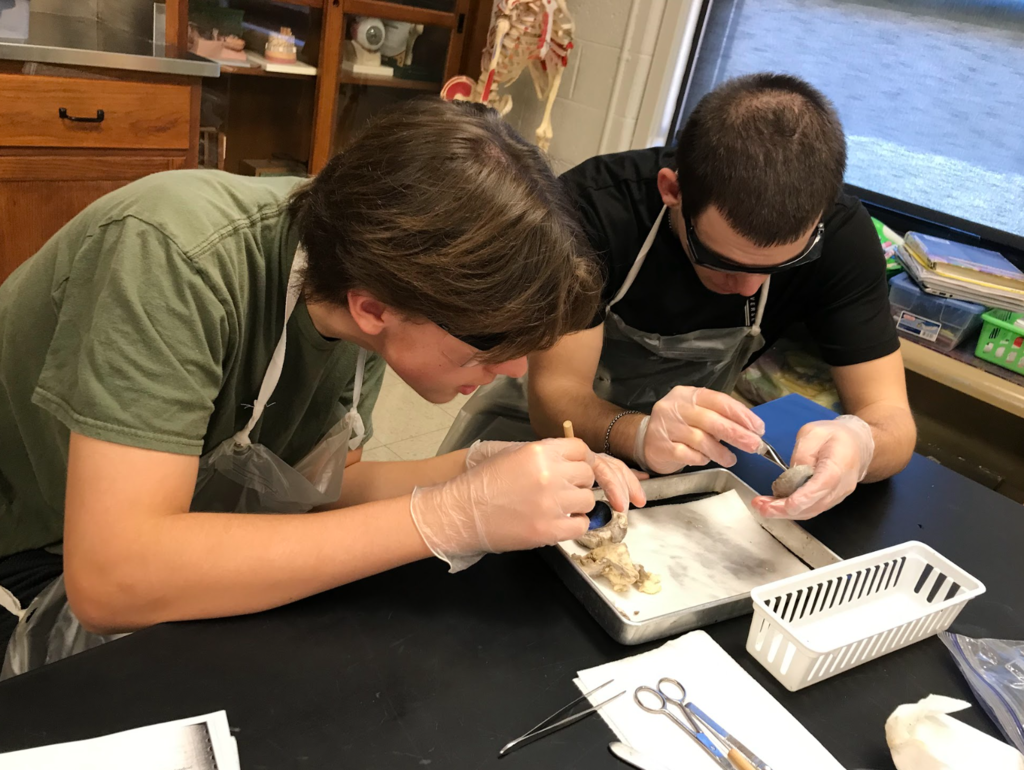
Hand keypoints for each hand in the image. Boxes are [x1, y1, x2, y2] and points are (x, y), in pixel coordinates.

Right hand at [413, 438, 598, 571]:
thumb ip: (545, 455)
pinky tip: (559, 523)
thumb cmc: (483, 483)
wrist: (462, 513)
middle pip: (587, 475)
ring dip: (577, 505)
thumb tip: (571, 461)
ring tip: (559, 508)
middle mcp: (549, 474)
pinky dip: (574, 525)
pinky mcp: (549, 530)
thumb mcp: (513, 455)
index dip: (581, 460)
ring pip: (588, 501)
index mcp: (539, 452)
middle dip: (578, 483)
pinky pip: (582, 525)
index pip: (581, 449)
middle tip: (563, 491)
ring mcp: (551, 503)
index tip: (576, 470)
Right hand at [636, 386, 765, 473]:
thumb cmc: (680, 426)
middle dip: (736, 434)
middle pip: (712, 420)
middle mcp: (676, 407)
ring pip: (701, 440)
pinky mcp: (660, 447)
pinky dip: (701, 459)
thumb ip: (720, 417)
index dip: (741, 415)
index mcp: (689, 394)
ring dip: (720, 452)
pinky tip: (706, 460)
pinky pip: (687, 455)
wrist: (646, 439)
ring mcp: (666, 427)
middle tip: (754, 445)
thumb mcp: (698, 413)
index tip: (758, 428)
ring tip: (731, 459)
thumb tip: (750, 431)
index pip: (719, 401)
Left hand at [752, 415, 874, 519]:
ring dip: (785, 512)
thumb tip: (792, 474)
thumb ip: (802, 452)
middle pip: (814, 504)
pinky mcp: (830, 500)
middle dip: (785, 509)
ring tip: (762, 506)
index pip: (822, 485)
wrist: (857, 445)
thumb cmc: (835, 436)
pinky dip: (792, 510)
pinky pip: (811, 509)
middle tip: (761, 506)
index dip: (803, 498)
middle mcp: (841, 486)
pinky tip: (774, 505)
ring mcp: (837, 496)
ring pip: (811, 511)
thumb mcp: (813, 432)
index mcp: (839, 465)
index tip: (786, 504)